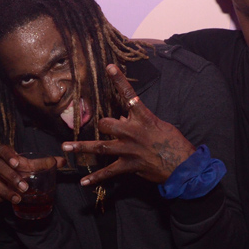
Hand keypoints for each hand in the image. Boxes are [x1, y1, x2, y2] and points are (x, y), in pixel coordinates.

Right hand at [0, 145, 63, 204]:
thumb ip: (44, 164)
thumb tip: (63, 161)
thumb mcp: (29, 166)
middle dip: (10, 177)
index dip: (8, 155)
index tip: (17, 163)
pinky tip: (4, 201)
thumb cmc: (17, 170)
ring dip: (4, 190)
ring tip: (18, 198)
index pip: (2, 149)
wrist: (3, 180)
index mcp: (1, 152)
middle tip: (24, 188)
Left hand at [63, 65, 194, 185]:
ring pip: (101, 147)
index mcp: (143, 118)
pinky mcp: (129, 166)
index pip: (130, 95)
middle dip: (102, 125)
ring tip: (65, 147)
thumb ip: (139, 121)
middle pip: (106, 124)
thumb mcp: (159, 126)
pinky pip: (109, 172)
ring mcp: (129, 150)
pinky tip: (84, 181)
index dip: (120, 81)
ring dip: (81, 147)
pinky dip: (96, 177)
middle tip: (103, 127)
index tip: (110, 68)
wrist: (184, 166)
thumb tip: (123, 118)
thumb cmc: (175, 144)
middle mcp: (133, 132)